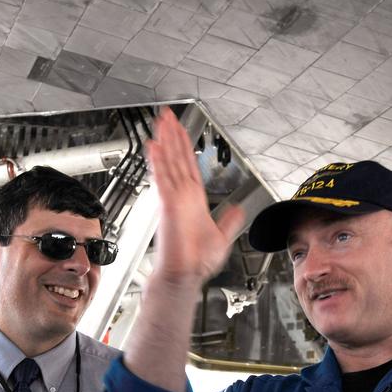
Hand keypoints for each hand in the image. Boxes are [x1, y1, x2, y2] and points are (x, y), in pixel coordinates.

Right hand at [145, 107, 245, 287]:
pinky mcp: (168, 206)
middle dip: (171, 136)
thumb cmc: (196, 261)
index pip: (188, 165)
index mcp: (194, 199)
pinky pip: (162, 180)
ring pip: (168, 164)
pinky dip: (158, 163)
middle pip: (176, 158)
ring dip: (164, 142)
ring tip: (160, 123)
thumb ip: (229, 221)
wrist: (185, 275)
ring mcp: (173, 199)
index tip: (179, 130)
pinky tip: (154, 148)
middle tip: (166, 116)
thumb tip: (236, 210)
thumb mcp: (222, 237)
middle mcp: (182, 196)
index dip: (184, 146)